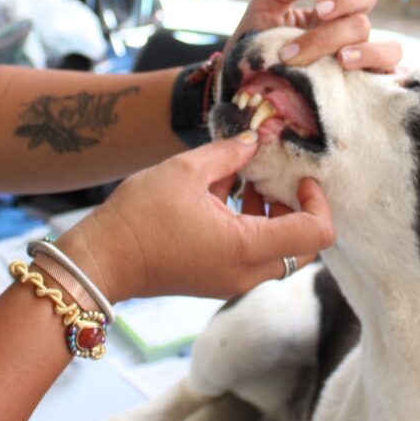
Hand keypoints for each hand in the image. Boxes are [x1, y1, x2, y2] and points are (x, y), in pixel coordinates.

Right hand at [56, 133, 334, 302]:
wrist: (103, 259)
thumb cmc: (140, 216)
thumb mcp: (186, 171)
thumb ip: (228, 154)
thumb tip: (254, 140)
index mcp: (247, 249)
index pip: (316, 233)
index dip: (317, 200)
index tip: (298, 175)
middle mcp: (247, 273)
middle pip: (303, 246)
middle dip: (295, 208)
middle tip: (273, 177)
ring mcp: (232, 280)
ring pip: (279, 251)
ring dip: (272, 215)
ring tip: (244, 181)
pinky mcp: (217, 278)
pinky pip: (253, 255)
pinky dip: (251, 226)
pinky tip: (224, 195)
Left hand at [229, 0, 400, 72]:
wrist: (244, 84)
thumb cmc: (256, 40)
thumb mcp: (266, 5)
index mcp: (333, 15)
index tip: (318, 9)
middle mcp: (351, 38)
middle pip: (361, 26)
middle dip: (327, 36)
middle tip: (293, 52)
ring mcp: (358, 65)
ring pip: (385, 52)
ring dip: (365, 53)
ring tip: (339, 62)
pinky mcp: (358, 91)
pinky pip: (387, 82)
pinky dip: (384, 77)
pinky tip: (357, 79)